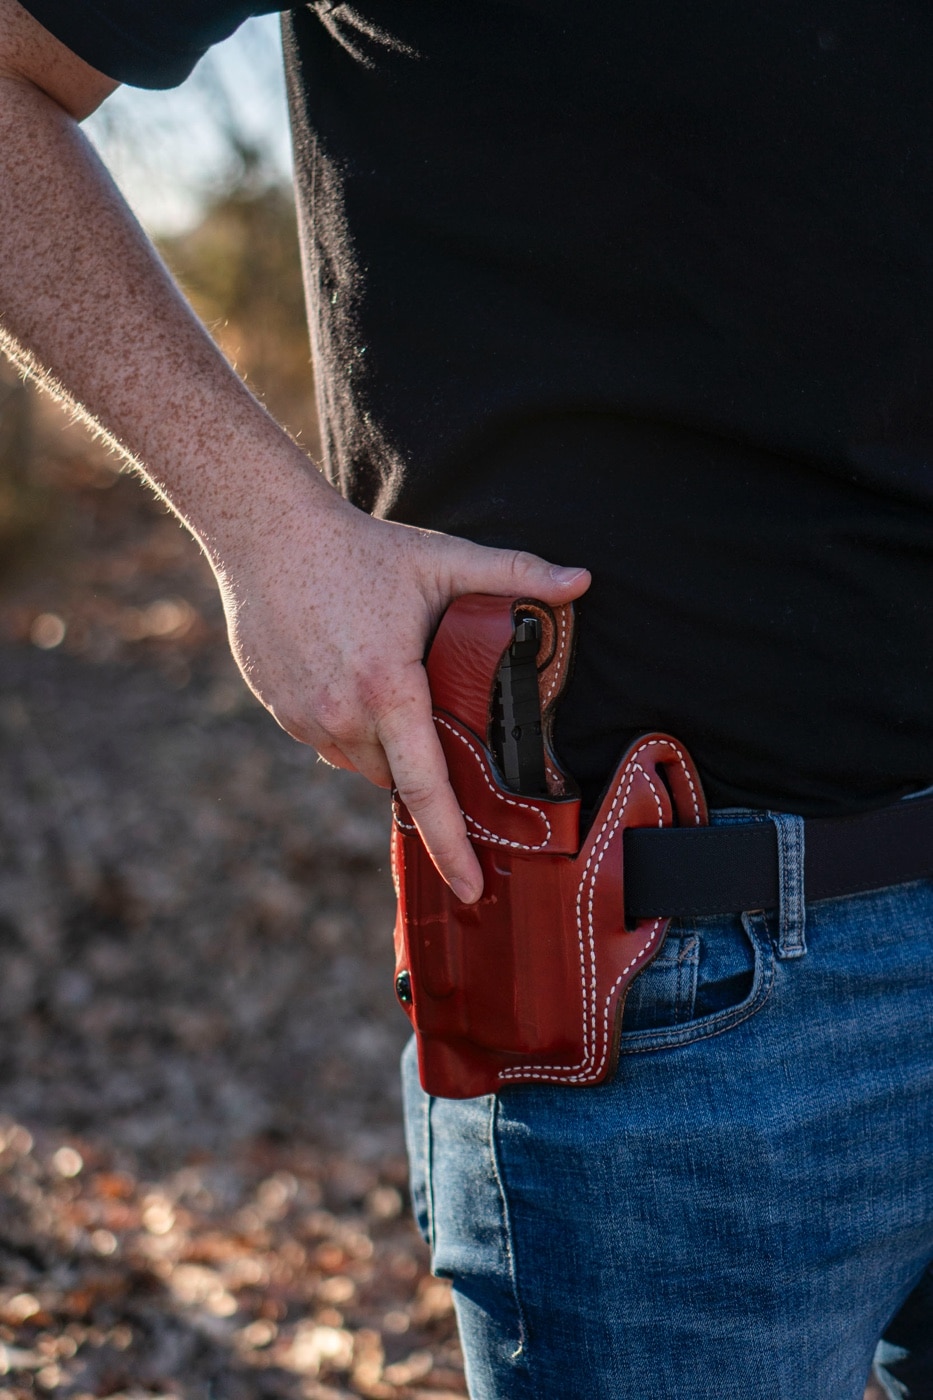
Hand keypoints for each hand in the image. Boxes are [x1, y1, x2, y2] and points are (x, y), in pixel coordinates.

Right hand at [212, 472, 589, 902]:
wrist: (264, 530)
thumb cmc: (358, 546)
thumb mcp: (441, 559)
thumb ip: (515, 573)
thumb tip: (582, 580)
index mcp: (389, 689)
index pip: (427, 788)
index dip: (452, 845)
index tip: (471, 887)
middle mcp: (342, 715)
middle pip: (395, 776)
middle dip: (421, 766)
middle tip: (440, 725)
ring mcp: (304, 716)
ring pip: (357, 761)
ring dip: (382, 746)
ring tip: (392, 692)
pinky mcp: (278, 709)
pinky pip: (323, 740)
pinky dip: (346, 728)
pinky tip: (351, 680)